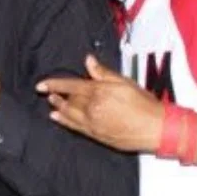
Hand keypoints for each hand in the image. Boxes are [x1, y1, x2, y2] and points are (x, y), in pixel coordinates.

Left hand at [37, 54, 163, 152]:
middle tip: (48, 93)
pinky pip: (74, 127)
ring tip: (51, 103)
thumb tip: (88, 61)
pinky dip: (63, 121)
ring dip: (58, 107)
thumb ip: (104, 73)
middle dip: (57, 95)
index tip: (41, 84)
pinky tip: (56, 117)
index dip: (54, 84)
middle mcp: (92, 108)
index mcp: (99, 92)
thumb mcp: (125, 82)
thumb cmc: (144, 104)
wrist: (155, 128)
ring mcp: (92, 123)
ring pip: (69, 114)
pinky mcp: (95, 135)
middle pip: (69, 100)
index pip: (71, 86)